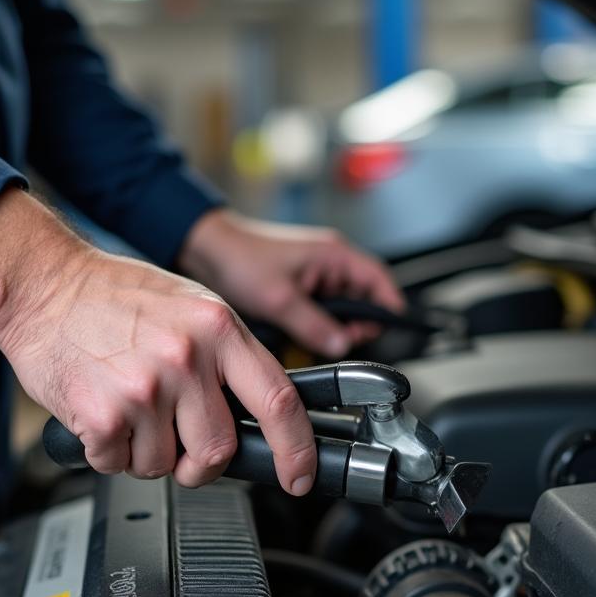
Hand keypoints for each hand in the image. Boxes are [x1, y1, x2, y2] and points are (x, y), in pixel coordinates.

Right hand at [0, 189, 317, 493]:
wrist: (41, 284)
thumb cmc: (114, 297)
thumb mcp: (192, 307)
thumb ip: (228, 358)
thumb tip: (259, 414)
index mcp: (219, 329)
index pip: (279, 401)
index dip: (296, 451)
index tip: (298, 477)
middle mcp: (187, 358)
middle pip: (219, 449)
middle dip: (200, 462)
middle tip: (179, 443)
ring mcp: (146, 388)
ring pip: (165, 464)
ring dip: (146, 453)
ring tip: (129, 410)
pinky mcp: (104, 416)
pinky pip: (119, 465)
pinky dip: (109, 452)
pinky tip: (101, 413)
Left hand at [177, 208, 404, 357]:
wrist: (205, 250)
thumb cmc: (240, 258)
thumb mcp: (280, 299)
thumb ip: (314, 326)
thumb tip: (341, 346)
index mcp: (334, 256)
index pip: (380, 281)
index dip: (389, 307)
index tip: (388, 331)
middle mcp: (330, 264)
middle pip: (362, 301)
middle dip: (354, 325)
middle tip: (337, 342)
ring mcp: (315, 276)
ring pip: (339, 311)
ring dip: (331, 327)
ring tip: (312, 337)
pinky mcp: (300, 289)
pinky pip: (319, 312)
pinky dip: (314, 326)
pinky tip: (299, 333)